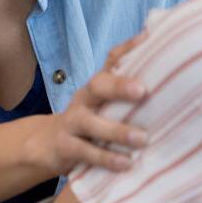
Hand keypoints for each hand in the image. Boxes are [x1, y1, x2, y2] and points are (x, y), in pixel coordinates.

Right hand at [24, 32, 149, 174]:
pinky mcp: (66, 147)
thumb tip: (156, 54)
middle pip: (98, 86)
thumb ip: (125, 88)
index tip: (148, 38)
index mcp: (97, 86)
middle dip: (119, 86)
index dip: (128, 48)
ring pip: (91, 123)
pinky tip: (126, 164)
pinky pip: (86, 152)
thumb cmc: (87, 120)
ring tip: (142, 139)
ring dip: (117, 131)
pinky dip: (106, 158)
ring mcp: (72, 122)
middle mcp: (84, 99)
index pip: (111, 60)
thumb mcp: (103, 102)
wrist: (45, 144)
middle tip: (143, 90)